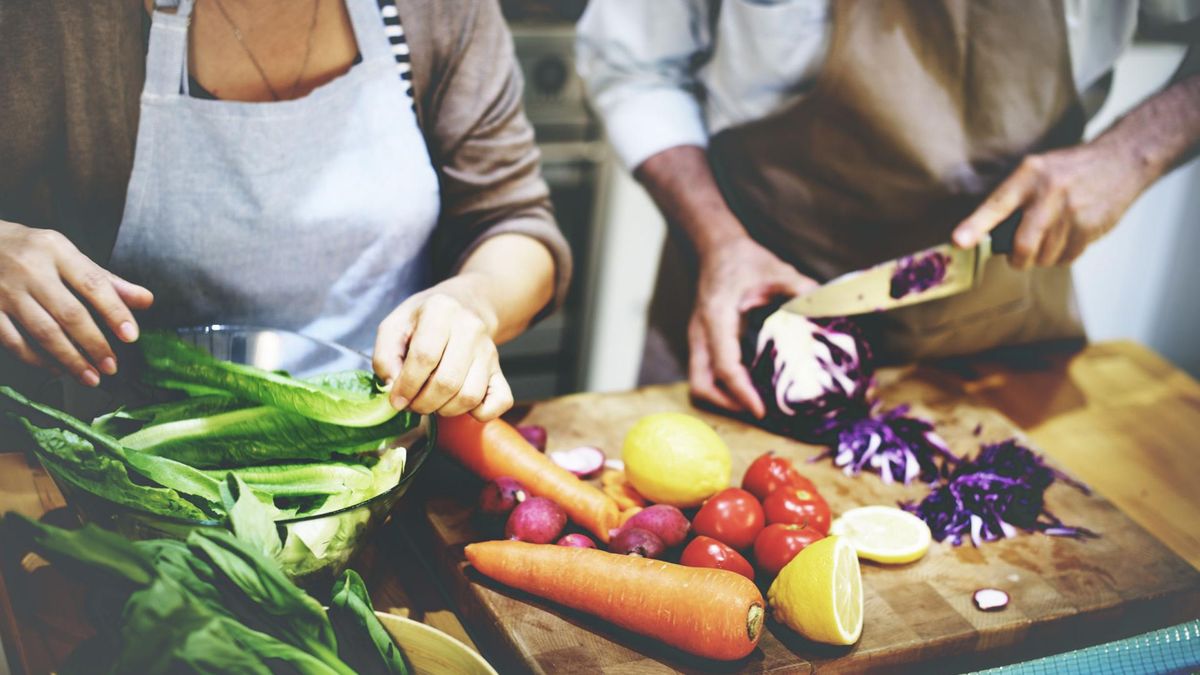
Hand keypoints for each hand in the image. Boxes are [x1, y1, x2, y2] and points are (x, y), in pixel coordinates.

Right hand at [0, 221, 153, 384]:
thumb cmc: (34, 253)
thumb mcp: (69, 256)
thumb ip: (107, 281)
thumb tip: (147, 300)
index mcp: (58, 251)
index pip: (93, 284)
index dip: (115, 311)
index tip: (131, 336)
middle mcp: (31, 270)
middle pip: (69, 313)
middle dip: (94, 344)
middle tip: (111, 366)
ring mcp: (6, 291)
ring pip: (43, 332)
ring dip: (70, 359)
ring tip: (91, 377)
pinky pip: (14, 341)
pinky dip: (38, 360)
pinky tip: (57, 369)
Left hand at [373, 275, 513, 420]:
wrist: (463, 308)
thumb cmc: (423, 321)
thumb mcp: (394, 326)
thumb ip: (385, 356)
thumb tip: (394, 387)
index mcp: (441, 310)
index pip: (425, 356)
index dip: (407, 385)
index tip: (396, 399)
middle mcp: (470, 328)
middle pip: (448, 381)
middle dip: (423, 403)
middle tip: (412, 403)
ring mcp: (489, 351)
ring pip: (470, 395)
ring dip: (445, 410)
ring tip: (432, 402)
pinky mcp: (500, 370)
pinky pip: (500, 402)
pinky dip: (480, 413)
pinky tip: (459, 404)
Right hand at [689, 235, 816, 417]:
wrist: (718, 249)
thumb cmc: (745, 260)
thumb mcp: (776, 269)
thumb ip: (799, 288)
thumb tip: (824, 309)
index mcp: (716, 317)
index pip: (724, 365)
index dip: (741, 392)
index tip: (761, 411)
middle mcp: (701, 333)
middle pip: (701, 385)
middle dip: (727, 405)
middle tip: (759, 411)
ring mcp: (699, 339)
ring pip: (700, 383)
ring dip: (723, 400)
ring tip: (754, 404)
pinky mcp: (703, 343)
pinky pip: (707, 374)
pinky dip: (724, 387)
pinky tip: (749, 387)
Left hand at [952, 141, 1151, 267]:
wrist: (1122, 160)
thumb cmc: (1069, 170)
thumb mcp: (1037, 170)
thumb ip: (1014, 198)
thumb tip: (988, 235)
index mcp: (1029, 175)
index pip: (996, 204)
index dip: (976, 225)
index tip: (959, 241)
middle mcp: (1049, 194)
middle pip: (1022, 245)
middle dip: (1017, 259)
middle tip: (1018, 256)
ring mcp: (1072, 212)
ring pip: (1044, 256)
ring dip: (1042, 256)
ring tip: (1050, 236)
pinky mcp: (1090, 227)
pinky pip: (1066, 258)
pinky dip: (1062, 255)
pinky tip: (1069, 235)